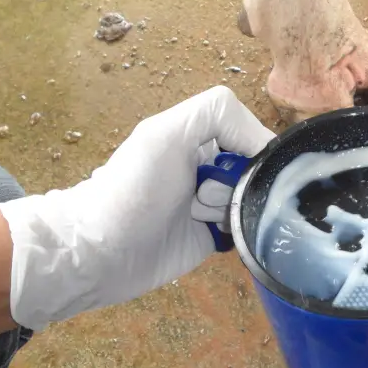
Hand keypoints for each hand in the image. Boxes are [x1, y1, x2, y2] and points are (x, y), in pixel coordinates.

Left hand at [0, 86, 274, 329]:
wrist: (101, 253)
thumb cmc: (131, 188)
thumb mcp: (168, 133)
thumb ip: (218, 115)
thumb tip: (265, 143)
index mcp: (196, 134)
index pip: (250, 130)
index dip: (252, 147)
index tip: (235, 164)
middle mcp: (207, 164)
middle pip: (255, 167)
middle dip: (237, 181)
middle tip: (201, 192)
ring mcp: (211, 201)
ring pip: (253, 198)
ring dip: (229, 207)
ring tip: (195, 215)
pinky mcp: (213, 235)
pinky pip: (246, 228)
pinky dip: (236, 231)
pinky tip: (208, 234)